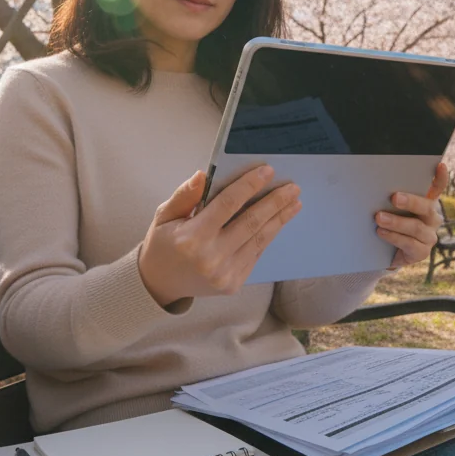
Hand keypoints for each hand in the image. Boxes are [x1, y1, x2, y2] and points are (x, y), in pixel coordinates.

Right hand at [138, 166, 301, 306]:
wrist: (160, 284)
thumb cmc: (163, 244)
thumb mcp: (164, 215)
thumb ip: (185, 195)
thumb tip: (203, 174)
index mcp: (191, 238)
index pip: (228, 204)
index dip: (249, 185)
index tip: (268, 171)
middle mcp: (211, 257)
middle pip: (251, 222)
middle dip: (275, 202)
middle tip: (293, 187)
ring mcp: (224, 274)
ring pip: (259, 240)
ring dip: (279, 219)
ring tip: (295, 203)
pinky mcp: (233, 283)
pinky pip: (255, 254)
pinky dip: (268, 236)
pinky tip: (278, 222)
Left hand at [375, 162, 449, 270]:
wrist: (385, 253)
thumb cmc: (389, 224)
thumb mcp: (391, 209)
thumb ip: (390, 199)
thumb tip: (374, 186)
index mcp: (426, 203)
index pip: (438, 188)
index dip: (441, 178)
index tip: (440, 165)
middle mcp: (432, 218)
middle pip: (426, 207)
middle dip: (410, 201)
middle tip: (394, 197)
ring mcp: (429, 236)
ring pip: (416, 227)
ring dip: (396, 222)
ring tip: (379, 218)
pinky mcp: (422, 252)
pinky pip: (409, 244)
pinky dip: (393, 237)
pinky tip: (381, 232)